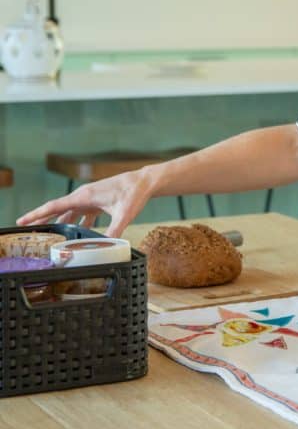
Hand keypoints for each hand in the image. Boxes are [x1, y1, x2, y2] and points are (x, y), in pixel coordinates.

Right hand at [16, 168, 154, 237]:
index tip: (22, 221)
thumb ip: (114, 231)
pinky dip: (77, 221)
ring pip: (70, 211)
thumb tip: (107, 247)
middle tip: (28, 229)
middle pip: (57, 209)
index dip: (37, 214)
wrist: (143, 181)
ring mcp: (90, 197)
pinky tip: (78, 231)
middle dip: (43, 219)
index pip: (54, 206)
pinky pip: (82, 212)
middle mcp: (84, 195)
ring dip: (60, 221)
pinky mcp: (98, 200)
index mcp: (84, 196)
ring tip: (51, 233)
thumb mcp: (124, 215)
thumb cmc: (133, 193)